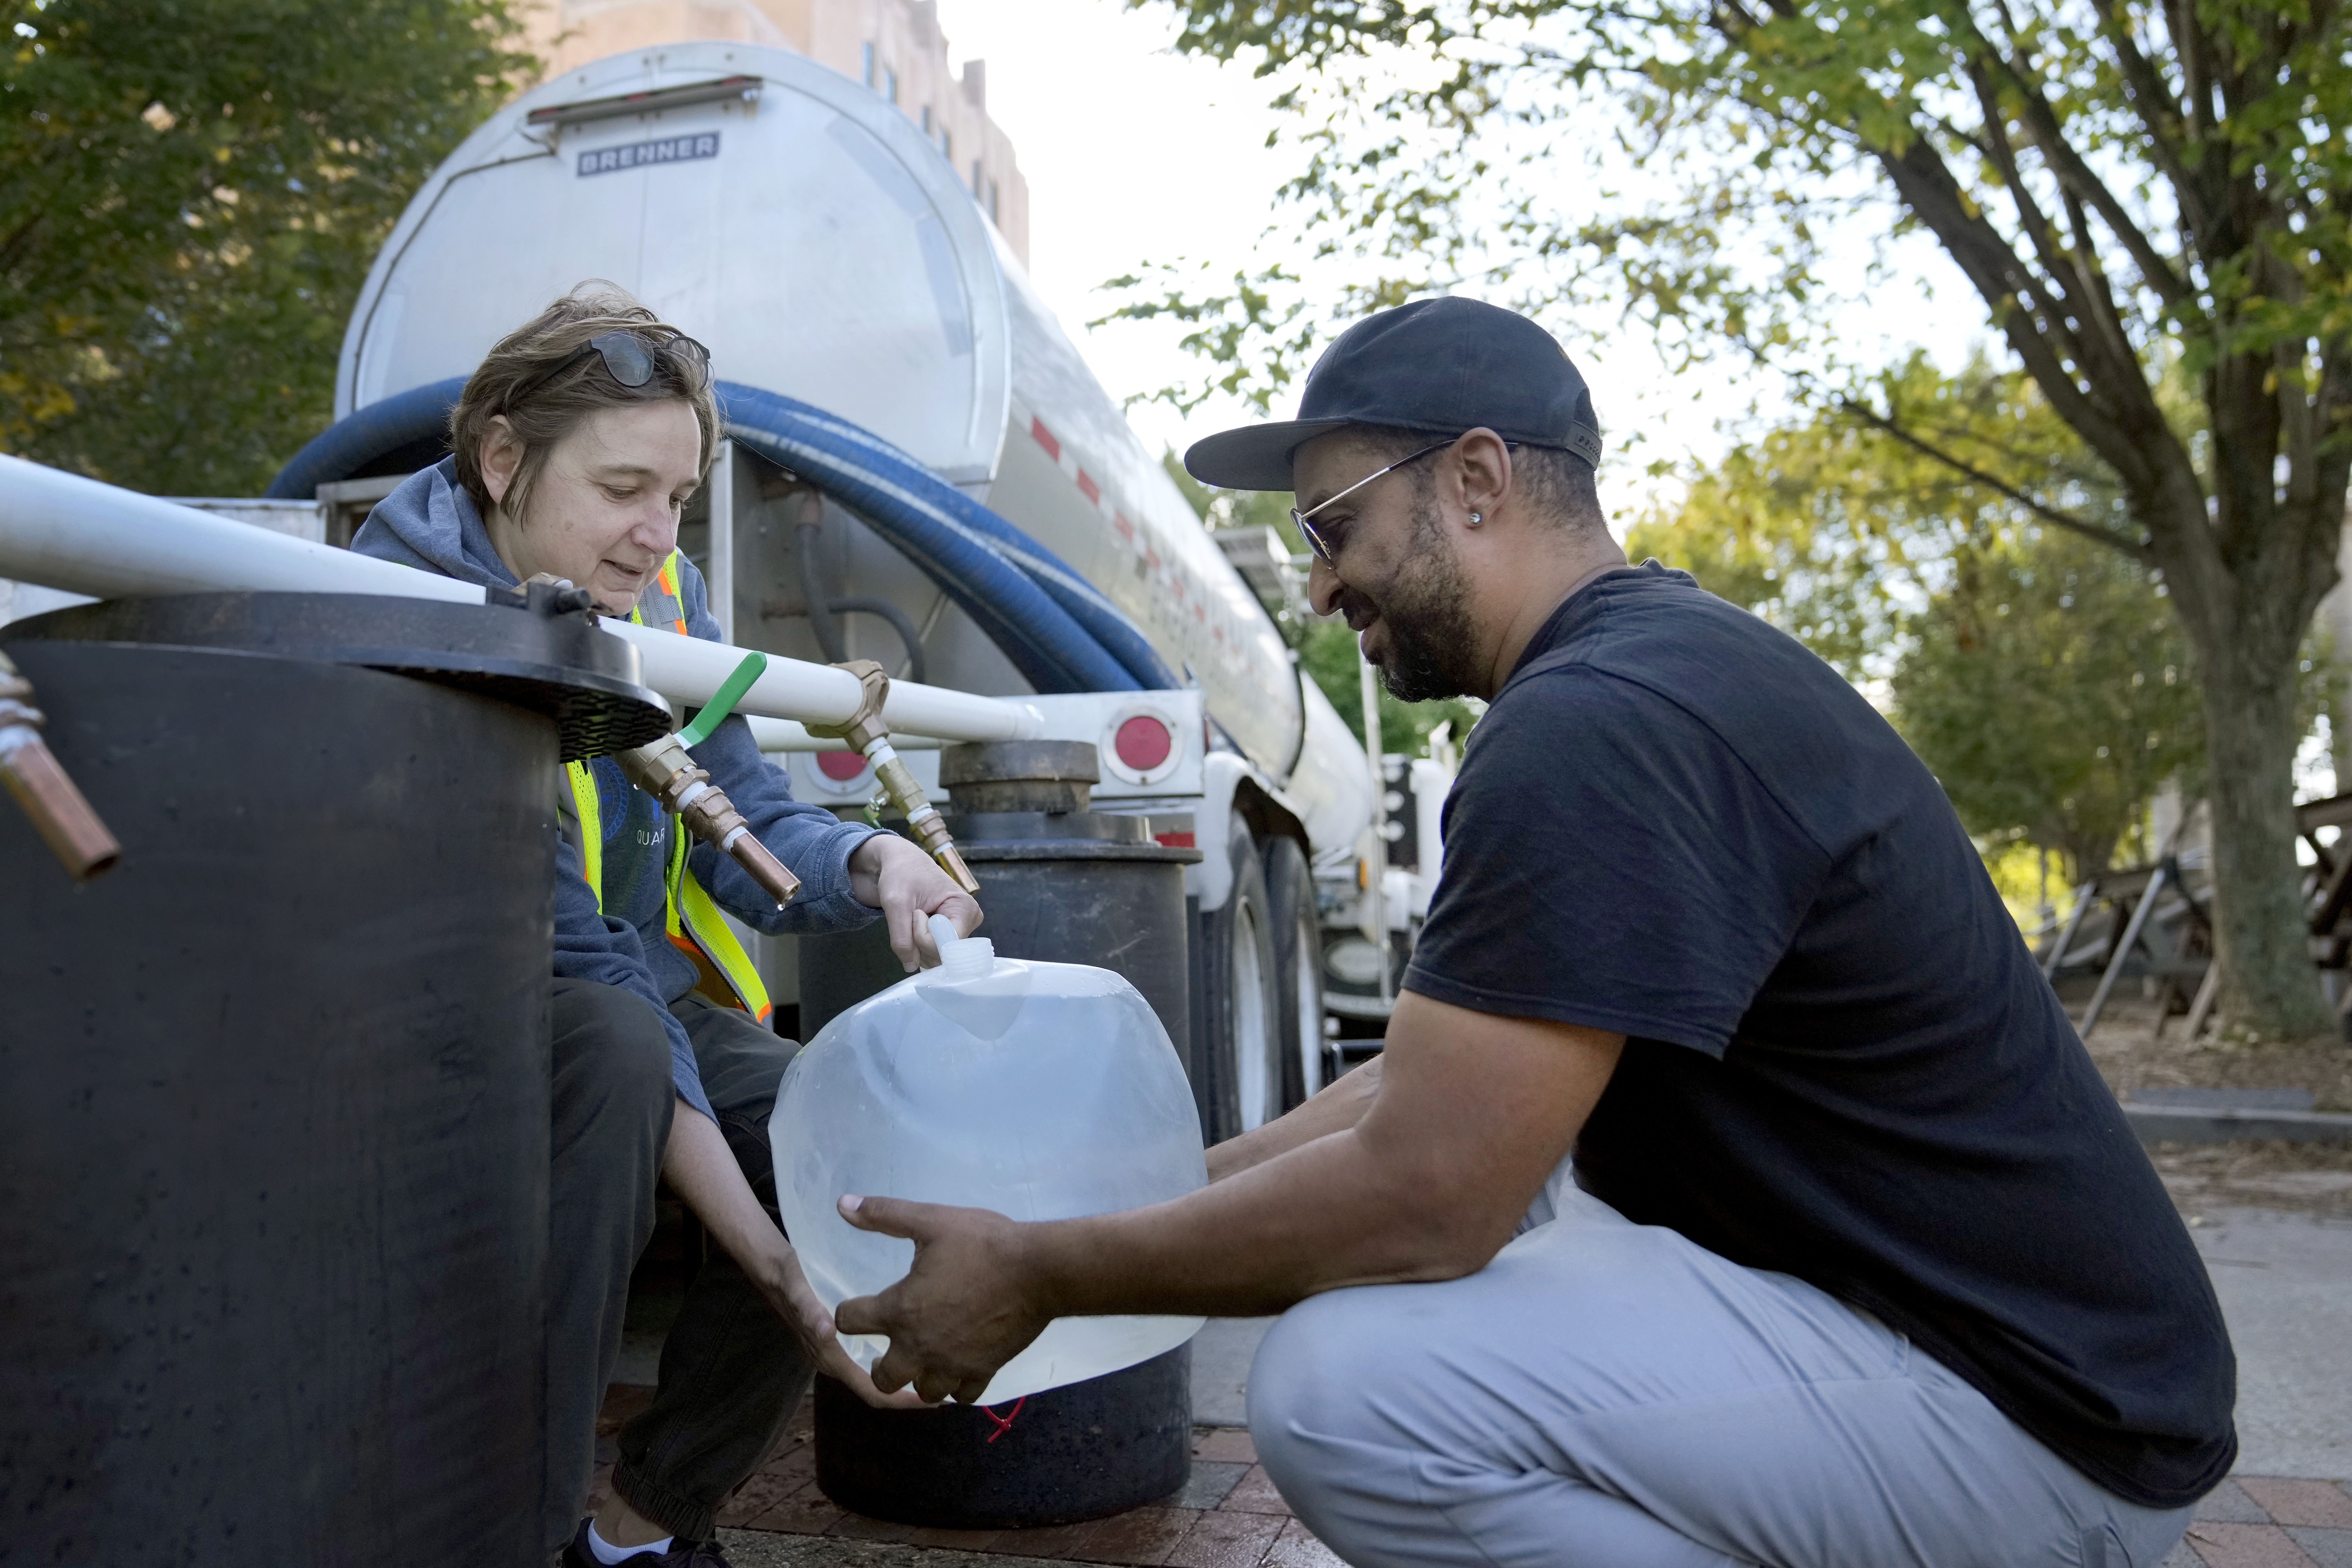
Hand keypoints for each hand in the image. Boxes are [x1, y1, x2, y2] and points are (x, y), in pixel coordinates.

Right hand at [739, 1224, 931, 1409]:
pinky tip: (918, 1342)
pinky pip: (872, 1355)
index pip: (871, 1390)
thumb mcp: (796, 1289)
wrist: (768, 1267)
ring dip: (906, 1373)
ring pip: (877, 1372)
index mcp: (829, 1354)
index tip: (933, 1402)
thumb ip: (808, 1310)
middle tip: (951, 1381)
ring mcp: (838, 1349)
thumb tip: (827, 1331)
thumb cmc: (785, 1277)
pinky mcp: (841, 1336)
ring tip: (941, 1362)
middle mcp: (835, 1358)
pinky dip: (896, 1355)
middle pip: (880, 1387)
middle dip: (912, 1390)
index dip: (901, 1400)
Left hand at [832, 1194, 1050, 1404]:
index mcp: (900, 1310)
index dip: (849, 1312)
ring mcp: (953, 1365)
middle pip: (883, 1378)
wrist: (1038, 1270)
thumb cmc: (982, 1244)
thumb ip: (885, 1214)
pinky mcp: (983, 1371)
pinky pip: (962, 1396)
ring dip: (920, 1378)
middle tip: (889, 1350)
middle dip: (880, 1366)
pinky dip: (958, 1386)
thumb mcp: (931, 1220)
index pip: (849, 1322)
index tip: (858, 1307)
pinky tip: (960, 1366)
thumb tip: (842, 1203)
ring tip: (925, 1360)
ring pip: (924, 1392)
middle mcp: (920, 1347)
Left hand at [848, 832, 982, 970]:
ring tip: (914, 916)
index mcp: (965, 908)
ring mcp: (960, 929)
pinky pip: (933, 952)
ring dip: (916, 942)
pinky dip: (918, 943)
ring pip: (936, 955)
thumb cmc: (902, 874)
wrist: (902, 863)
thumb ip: (901, 937)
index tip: (915, 914)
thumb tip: (911, 966)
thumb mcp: (896, 902)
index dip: (924, 937)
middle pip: (943, 953)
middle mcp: (969, 921)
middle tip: (912, 914)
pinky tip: (917, 924)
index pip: (947, 944)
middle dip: (919, 940)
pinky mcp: (950, 934)